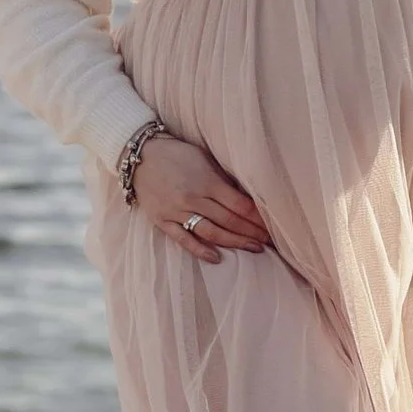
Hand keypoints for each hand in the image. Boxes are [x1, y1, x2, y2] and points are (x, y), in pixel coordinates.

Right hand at [133, 131, 269, 263]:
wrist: (140, 156)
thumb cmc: (177, 153)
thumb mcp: (205, 158)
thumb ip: (223, 179)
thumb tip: (246, 198)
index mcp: (207, 181)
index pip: (240, 205)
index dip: (258, 218)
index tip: (272, 226)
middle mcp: (194, 198)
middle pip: (230, 221)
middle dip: (252, 232)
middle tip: (270, 242)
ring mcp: (177, 212)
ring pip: (211, 233)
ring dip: (235, 242)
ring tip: (254, 249)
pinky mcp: (163, 221)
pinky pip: (184, 240)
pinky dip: (201, 250)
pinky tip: (217, 258)